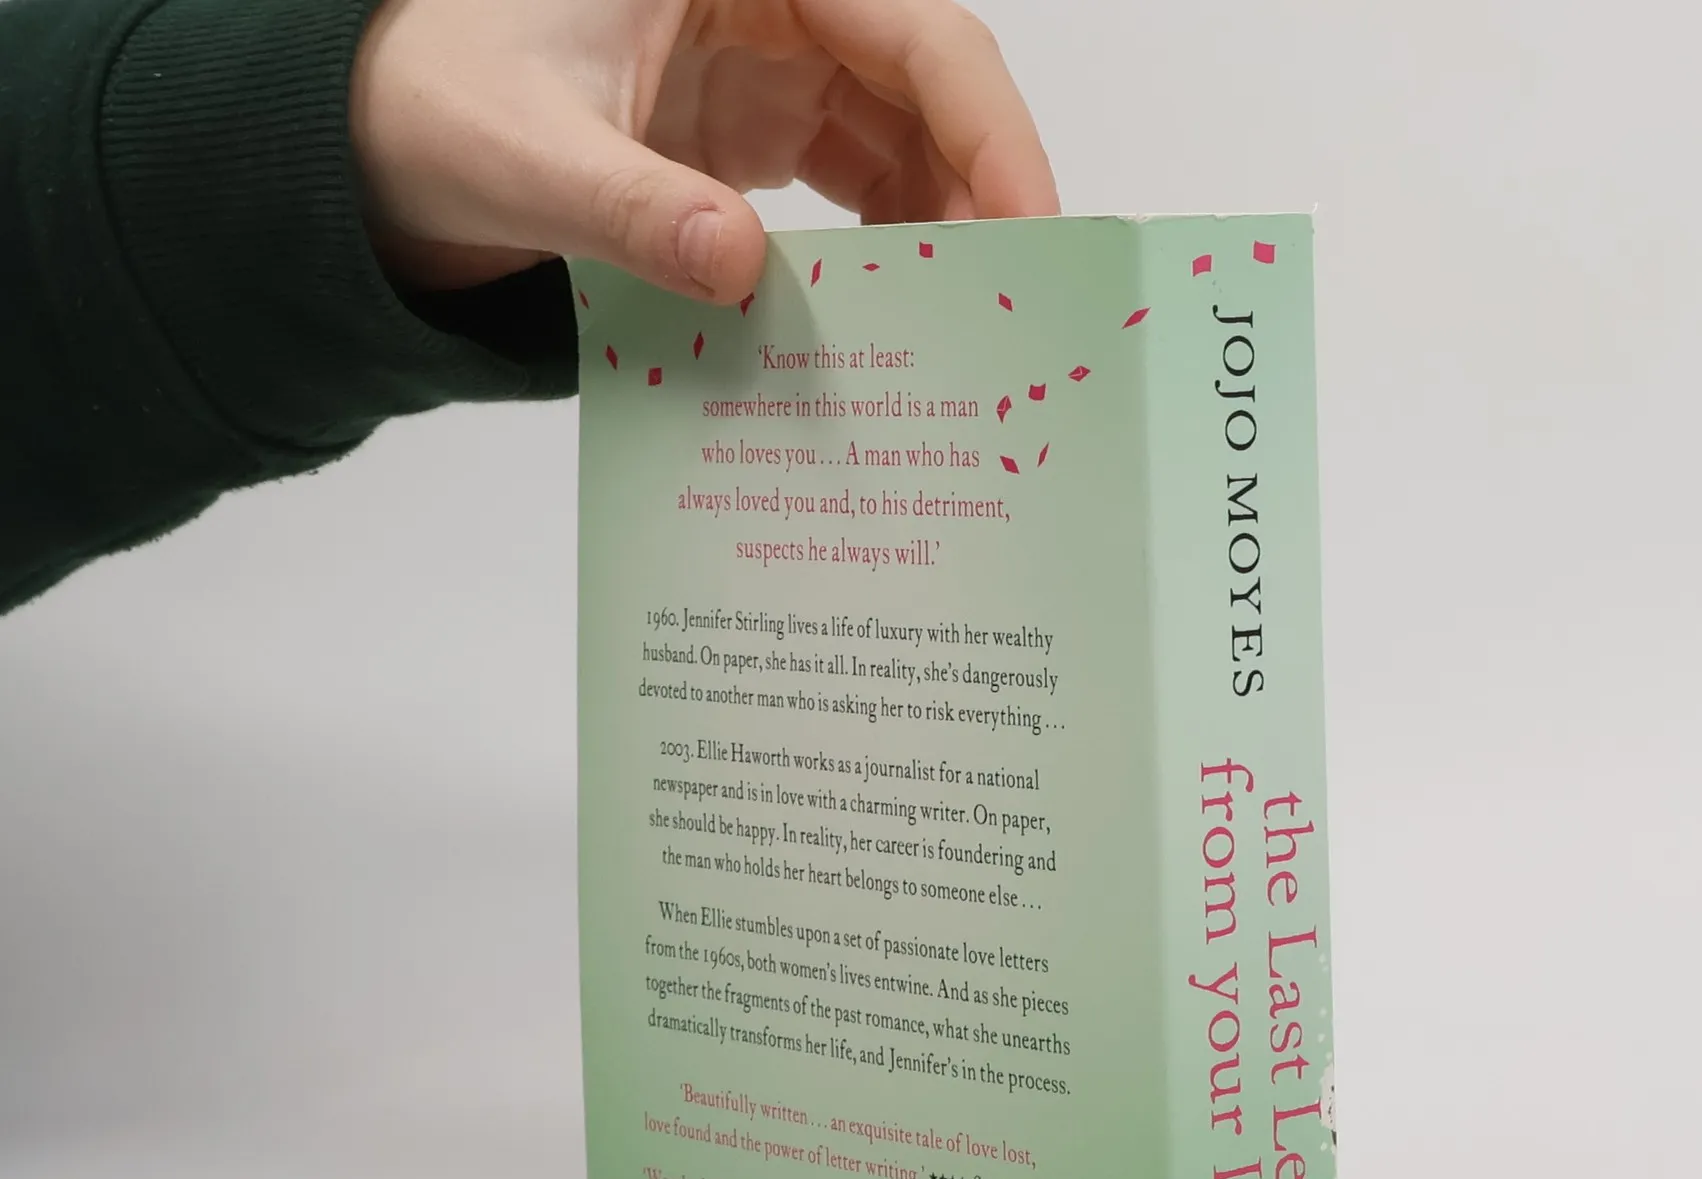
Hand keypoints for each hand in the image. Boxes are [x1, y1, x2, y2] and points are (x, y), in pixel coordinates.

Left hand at [349, 0, 1058, 301]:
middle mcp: (775, 2)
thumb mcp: (525, 154)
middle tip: (1016, 307)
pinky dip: (882, 253)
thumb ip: (630, 209)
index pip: (913, 29)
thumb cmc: (433, 103)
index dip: (989, 124)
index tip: (1029, 224)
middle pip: (929, 87)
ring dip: (939, 232)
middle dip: (981, 190)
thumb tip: (740, 267)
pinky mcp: (755, 135)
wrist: (382, 142)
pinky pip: (855, 187)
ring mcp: (771, 69)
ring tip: (961, 331)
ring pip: (904, 141)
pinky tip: (891, 320)